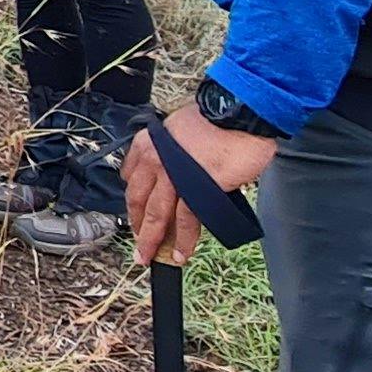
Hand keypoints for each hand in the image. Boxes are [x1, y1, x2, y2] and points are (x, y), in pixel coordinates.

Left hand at [125, 105, 277, 263]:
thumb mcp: (183, 127)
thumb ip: (174, 149)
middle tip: (138, 246)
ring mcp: (173, 177)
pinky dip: (182, 241)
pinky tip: (179, 254)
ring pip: (156, 215)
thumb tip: (180, 165)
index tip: (135, 214)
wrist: (239, 113)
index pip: (132, 177)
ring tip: (150, 257)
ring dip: (152, 240)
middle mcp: (155, 160)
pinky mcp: (195, 190)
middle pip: (139, 201)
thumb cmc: (218, 119)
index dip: (133, 200)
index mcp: (150, 143)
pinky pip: (185, 221)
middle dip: (137, 227)